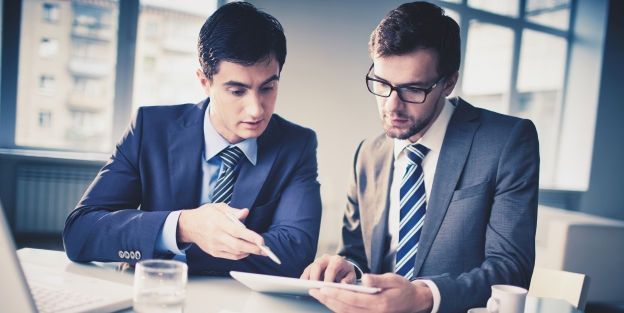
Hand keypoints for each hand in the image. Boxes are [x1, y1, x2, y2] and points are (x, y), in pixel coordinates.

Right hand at [177, 203, 265, 259]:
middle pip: (238, 245)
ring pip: (235, 252)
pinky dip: (241, 255)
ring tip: (259, 250)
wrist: (189, 226)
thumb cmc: (206, 215)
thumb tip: (245, 213)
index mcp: (218, 222)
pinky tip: (247, 251)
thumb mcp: (218, 207)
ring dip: (249, 252)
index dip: (250, 236)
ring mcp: (215, 245)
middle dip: (253, 248)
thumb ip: (233, 211)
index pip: (237, 231)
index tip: (261, 240)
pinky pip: (230, 256)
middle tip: (265, 250)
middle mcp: (216, 235)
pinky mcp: (214, 252)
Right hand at [300, 254, 356, 283]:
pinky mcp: (312, 267)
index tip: (326, 287)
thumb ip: (348, 281)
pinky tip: (303, 286)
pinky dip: (304, 279)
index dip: (328, 278)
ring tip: (305, 287)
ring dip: (307, 278)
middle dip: (314, 276)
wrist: (343, 269)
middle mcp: (326, 259)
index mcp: (337, 260)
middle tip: (313, 286)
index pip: (331, 269)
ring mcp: (318, 262)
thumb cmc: (347, 274)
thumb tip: (343, 285)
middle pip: (317, 265)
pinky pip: (306, 272)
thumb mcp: (351, 277)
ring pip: (310, 268)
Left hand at [309, 273, 432, 312]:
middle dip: (327, 300)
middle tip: (313, 291)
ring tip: (317, 295)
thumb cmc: (402, 288)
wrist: (413, 302)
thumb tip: (364, 278)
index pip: (353, 299)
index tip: (323, 288)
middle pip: (345, 308)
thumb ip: (378, 279)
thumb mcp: (393, 279)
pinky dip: (337, 308)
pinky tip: (328, 301)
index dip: (336, 294)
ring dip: (329, 305)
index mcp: (379, 303)